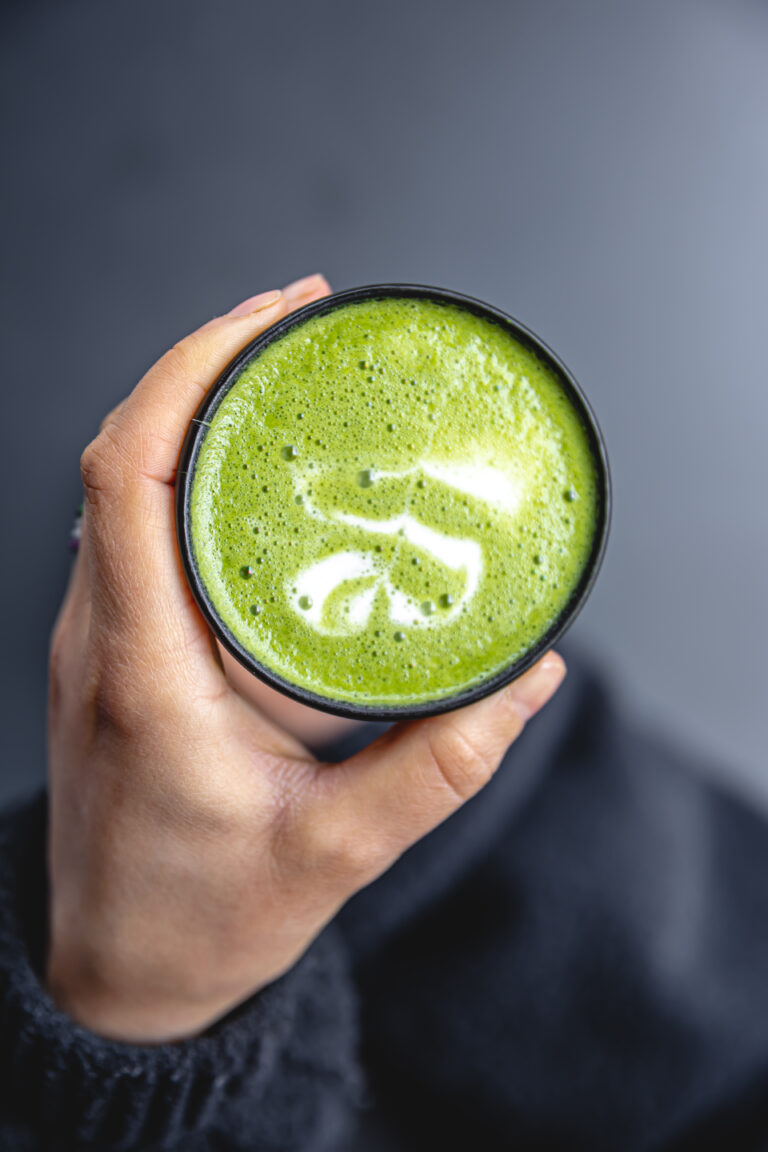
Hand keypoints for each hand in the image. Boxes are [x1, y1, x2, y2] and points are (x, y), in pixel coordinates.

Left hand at [46, 273, 565, 1042]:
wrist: (117, 973)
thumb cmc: (201, 918)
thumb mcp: (336, 853)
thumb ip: (440, 768)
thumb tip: (525, 679)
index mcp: (142, 673)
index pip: (130, 475)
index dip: (193, 373)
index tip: (276, 321)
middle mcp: (101, 636)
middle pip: (124, 450)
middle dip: (208, 363)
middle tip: (303, 323)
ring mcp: (96, 639)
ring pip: (121, 482)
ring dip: (195, 410)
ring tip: (286, 376)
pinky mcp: (112, 651)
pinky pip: (133, 527)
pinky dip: (190, 469)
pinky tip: (256, 471)